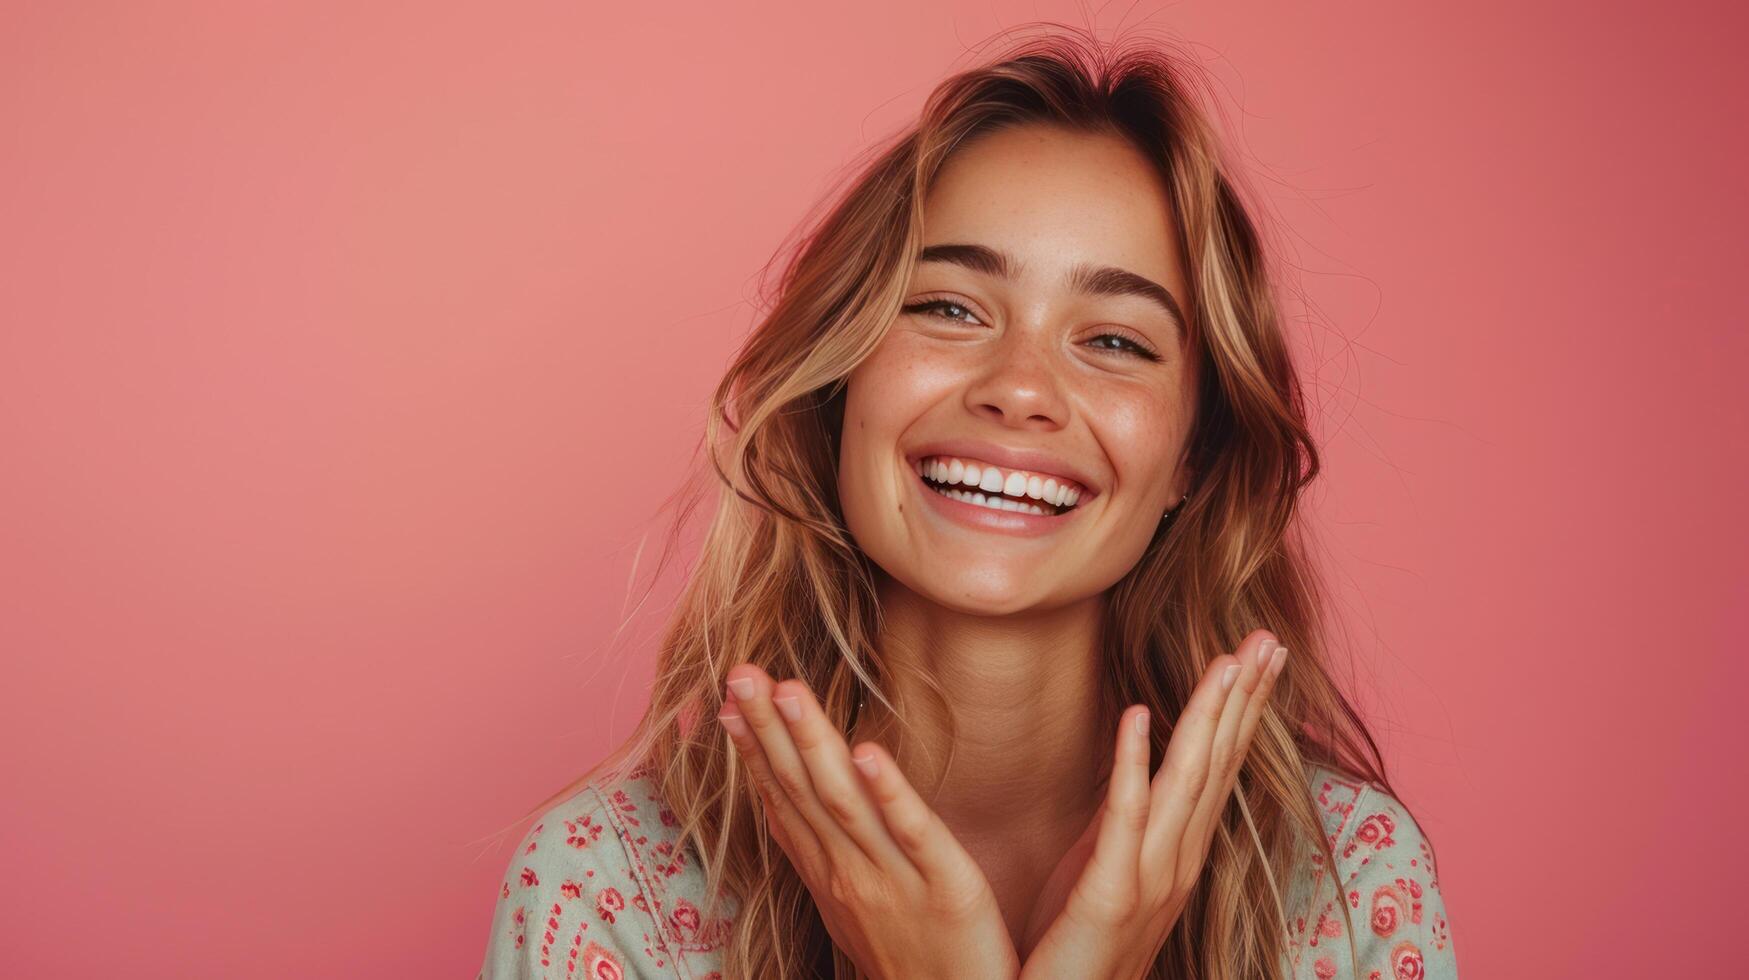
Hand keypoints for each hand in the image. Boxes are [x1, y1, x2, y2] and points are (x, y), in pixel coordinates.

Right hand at [717, 664, 1019, 979]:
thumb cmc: (913, 964)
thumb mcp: (853, 908)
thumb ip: (824, 849)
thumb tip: (788, 802)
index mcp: (830, 873)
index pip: (783, 797)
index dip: (756, 744)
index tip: (730, 694)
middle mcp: (850, 873)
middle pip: (802, 789)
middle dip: (769, 727)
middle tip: (740, 670)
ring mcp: (895, 881)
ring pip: (844, 802)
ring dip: (813, 743)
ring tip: (789, 690)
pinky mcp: (949, 889)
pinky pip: (915, 833)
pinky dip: (887, 792)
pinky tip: (866, 751)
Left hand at [1017, 631, 1286, 979]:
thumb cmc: (1075, 953)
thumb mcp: (1106, 875)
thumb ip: (1125, 824)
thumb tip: (1137, 763)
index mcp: (1178, 857)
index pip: (1219, 769)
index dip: (1242, 710)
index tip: (1260, 655)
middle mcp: (1177, 865)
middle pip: (1218, 764)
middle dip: (1244, 698)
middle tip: (1269, 637)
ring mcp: (1151, 880)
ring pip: (1188, 781)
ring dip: (1209, 715)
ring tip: (1229, 659)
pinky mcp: (1111, 895)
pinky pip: (1125, 818)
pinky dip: (1133, 763)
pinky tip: (1136, 713)